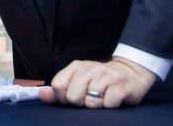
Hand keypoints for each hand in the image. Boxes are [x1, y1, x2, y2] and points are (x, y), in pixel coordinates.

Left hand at [40, 57, 156, 107]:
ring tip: (103, 97)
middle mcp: (90, 68)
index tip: (74, 96)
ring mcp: (106, 76)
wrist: (130, 73)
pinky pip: (108, 105)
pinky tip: (113, 98)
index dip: (64, 97)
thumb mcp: (78, 81)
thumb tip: (42, 94)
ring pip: (91, 103)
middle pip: (73, 97)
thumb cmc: (100, 81)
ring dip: (97, 105)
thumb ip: (59, 90)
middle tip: (91, 97)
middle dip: (81, 103)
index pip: (58, 86)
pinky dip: (110, 106)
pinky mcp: (120, 85)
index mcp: (76, 66)